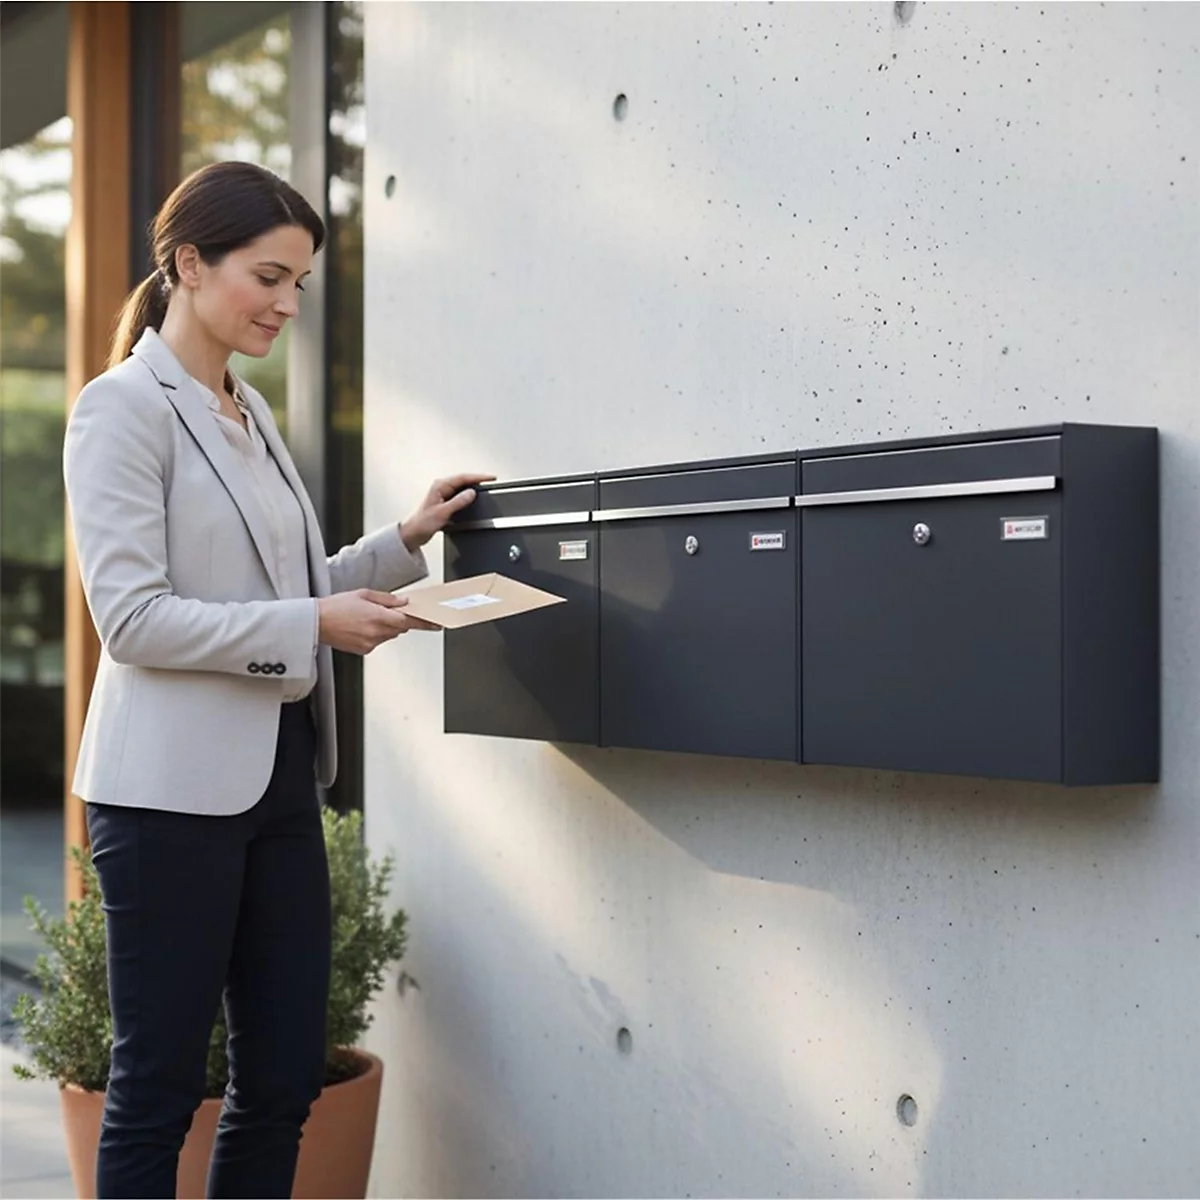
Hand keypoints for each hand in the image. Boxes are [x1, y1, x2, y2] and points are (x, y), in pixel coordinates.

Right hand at [317, 589, 438, 654]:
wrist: (315, 623)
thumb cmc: (336, 606)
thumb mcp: (364, 594)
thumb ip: (387, 599)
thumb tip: (404, 602)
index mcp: (378, 616)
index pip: (409, 621)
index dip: (424, 622)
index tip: (436, 624)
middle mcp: (377, 632)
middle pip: (401, 628)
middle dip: (398, 619)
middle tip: (386, 611)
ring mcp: (371, 643)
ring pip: (390, 635)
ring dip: (386, 626)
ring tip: (366, 617)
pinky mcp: (364, 650)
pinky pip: (378, 641)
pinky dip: (376, 634)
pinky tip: (360, 626)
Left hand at [400, 472, 495, 551]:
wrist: (413, 534)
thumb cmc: (421, 523)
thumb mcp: (443, 512)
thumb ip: (458, 502)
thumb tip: (471, 493)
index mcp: (439, 486)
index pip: (463, 477)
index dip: (478, 477)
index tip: (490, 478)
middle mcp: (440, 488)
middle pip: (463, 480)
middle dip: (477, 480)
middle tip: (490, 481)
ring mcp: (442, 495)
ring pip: (461, 488)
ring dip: (472, 488)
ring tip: (484, 488)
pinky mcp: (444, 503)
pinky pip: (459, 496)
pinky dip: (467, 497)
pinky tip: (472, 499)